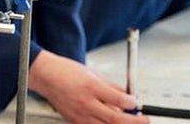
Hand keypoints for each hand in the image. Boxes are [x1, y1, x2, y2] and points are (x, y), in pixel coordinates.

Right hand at [27, 51, 148, 123]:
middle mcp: (86, 103)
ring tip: (128, 121)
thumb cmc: (66, 71)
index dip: (132, 103)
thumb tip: (127, 95)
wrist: (46, 76)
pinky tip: (110, 121)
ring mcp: (80, 115)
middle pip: (116, 119)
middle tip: (144, 119)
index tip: (137, 102)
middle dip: (134, 121)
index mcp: (91, 87)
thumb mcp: (93, 73)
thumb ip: (111, 86)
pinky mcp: (75, 122)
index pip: (119, 99)